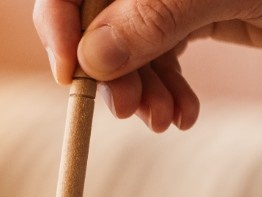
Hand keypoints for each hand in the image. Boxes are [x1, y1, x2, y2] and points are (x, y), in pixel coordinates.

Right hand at [34, 0, 261, 131]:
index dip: (62, 16)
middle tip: (127, 111)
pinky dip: (161, 86)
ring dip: (135, 84)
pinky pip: (155, 50)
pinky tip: (179, 113)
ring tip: (163, 120)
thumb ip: (162, 15)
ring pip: (122, 36)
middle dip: (103, 62)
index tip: (73, 74)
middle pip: (97, 5)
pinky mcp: (199, 10)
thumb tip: (92, 56)